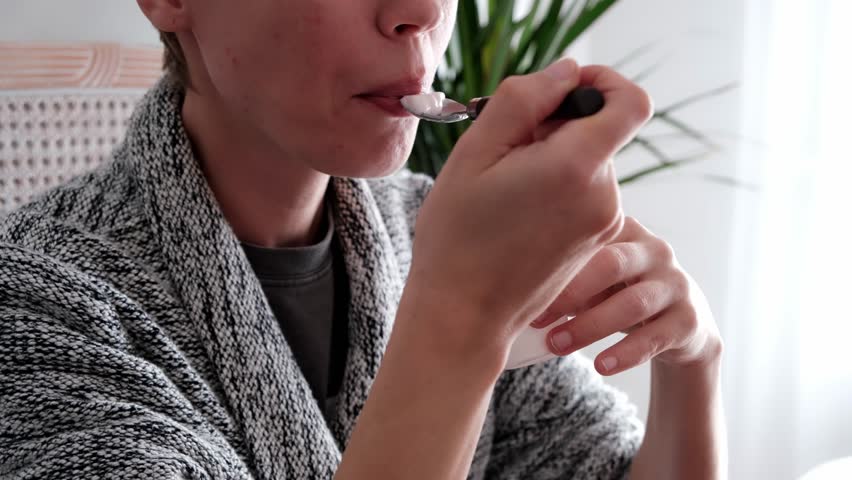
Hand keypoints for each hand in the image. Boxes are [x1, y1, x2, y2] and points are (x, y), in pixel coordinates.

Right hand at [401, 60, 653, 360]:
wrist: (464, 315)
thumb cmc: (459, 237)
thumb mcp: (475, 153)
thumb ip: (524, 99)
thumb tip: (567, 72)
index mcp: (577, 167)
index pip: (631, 101)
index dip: (603, 81)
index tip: (562, 88)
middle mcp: (605, 196)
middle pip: (600, 130)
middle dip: (556, 124)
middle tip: (504, 147)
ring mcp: (604, 222)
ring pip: (590, 161)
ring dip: (553, 157)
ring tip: (504, 186)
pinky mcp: (596, 240)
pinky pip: (586, 191)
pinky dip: (557, 185)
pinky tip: (516, 209)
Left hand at [531, 216, 722, 373]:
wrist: (683, 325)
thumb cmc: (622, 293)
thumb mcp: (597, 276)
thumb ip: (568, 274)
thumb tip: (515, 291)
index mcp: (627, 230)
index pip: (590, 237)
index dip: (556, 261)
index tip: (521, 287)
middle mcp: (656, 251)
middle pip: (611, 264)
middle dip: (570, 293)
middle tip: (536, 319)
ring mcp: (676, 284)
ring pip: (631, 304)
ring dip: (589, 326)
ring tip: (556, 345)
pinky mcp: (688, 320)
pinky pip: (654, 338)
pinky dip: (625, 354)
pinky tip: (600, 366)